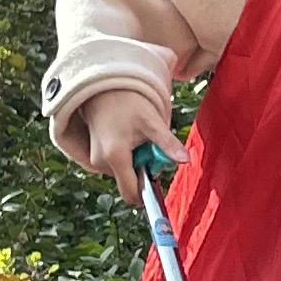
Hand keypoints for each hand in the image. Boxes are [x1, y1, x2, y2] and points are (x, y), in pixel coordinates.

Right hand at [66, 87, 182, 205]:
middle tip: (149, 147)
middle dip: (144, 171)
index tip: (159, 183)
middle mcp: (101, 162)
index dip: (148, 193)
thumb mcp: (152, 122)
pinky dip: (126, 158)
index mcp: (115, 157)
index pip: (132, 193)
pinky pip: (116, 166)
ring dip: (136, 163)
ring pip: (124, 174)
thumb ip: (168, 143)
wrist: (105, 87)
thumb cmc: (130, 102)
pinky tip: (128, 138)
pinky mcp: (95, 155)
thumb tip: (185, 160)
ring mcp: (96, 160)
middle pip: (130, 183)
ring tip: (138, 139)